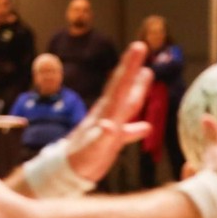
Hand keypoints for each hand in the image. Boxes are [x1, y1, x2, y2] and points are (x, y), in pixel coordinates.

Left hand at [57, 42, 154, 181]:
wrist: (69, 172)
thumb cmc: (80, 160)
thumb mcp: (93, 148)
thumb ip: (103, 137)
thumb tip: (108, 125)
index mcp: (107, 112)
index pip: (121, 84)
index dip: (130, 66)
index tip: (138, 46)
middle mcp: (109, 114)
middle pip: (123, 87)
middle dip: (131, 68)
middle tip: (140, 45)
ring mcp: (110, 126)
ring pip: (126, 104)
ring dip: (137, 89)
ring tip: (146, 73)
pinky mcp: (110, 141)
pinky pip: (126, 131)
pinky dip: (135, 129)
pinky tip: (145, 127)